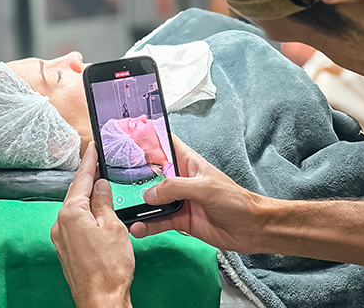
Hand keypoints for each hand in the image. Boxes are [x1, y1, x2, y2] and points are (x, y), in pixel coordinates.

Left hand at [51, 142, 134, 307]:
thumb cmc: (109, 267)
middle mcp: (60, 224)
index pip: (81, 180)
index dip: (89, 162)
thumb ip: (104, 202)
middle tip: (98, 161)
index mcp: (71, 214)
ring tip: (101, 184)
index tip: (93, 147)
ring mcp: (61, 238)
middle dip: (87, 177)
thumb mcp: (113, 226)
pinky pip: (75, 222)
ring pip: (75, 208)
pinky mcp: (67, 249)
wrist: (101, 298)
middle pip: (75, 193)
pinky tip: (97, 211)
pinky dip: (86, 212)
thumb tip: (100, 186)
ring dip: (87, 195)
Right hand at [129, 136, 270, 253]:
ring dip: (138, 205)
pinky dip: (147, 226)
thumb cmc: (235, 200)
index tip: (126, 135)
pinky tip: (137, 229)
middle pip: (152, 172)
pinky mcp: (181, 220)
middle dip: (134, 174)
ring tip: (122, 208)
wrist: (251, 228)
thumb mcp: (204, 188)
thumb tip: (150, 193)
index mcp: (189, 163)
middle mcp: (181, 180)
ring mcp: (180, 200)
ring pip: (152, 200)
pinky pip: (159, 222)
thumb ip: (175, 187)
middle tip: (112, 176)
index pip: (165, 144)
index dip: (147, 138)